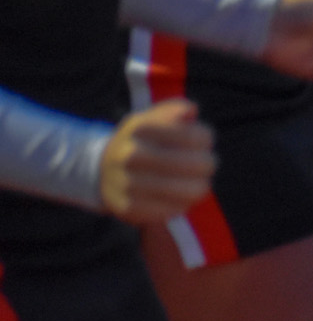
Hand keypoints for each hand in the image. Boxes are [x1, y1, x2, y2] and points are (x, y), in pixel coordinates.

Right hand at [98, 100, 215, 224]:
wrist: (98, 169)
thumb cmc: (138, 140)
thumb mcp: (150, 117)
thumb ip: (174, 109)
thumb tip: (191, 111)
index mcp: (141, 130)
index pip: (193, 137)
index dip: (205, 140)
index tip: (203, 142)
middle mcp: (132, 156)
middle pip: (194, 165)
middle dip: (206, 165)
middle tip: (207, 165)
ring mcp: (128, 184)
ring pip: (186, 191)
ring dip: (198, 186)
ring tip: (198, 183)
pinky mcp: (128, 208)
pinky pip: (170, 211)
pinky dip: (181, 204)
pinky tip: (181, 198)